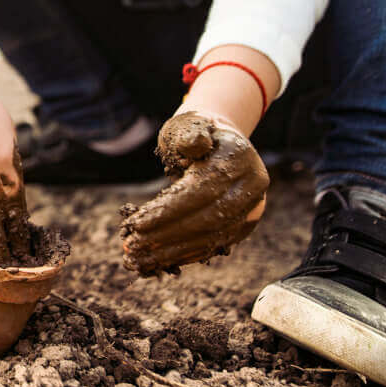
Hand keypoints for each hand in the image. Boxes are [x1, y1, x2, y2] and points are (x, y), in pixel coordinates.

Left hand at [120, 111, 269, 274]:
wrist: (220, 142)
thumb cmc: (194, 132)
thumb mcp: (189, 125)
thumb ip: (190, 134)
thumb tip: (194, 145)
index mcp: (239, 157)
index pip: (202, 191)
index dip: (169, 210)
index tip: (136, 224)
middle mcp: (252, 185)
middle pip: (208, 219)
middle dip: (168, 235)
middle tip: (133, 246)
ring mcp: (252, 207)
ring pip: (212, 237)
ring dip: (174, 251)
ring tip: (140, 259)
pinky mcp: (244, 224)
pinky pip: (215, 244)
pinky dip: (187, 254)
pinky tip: (160, 261)